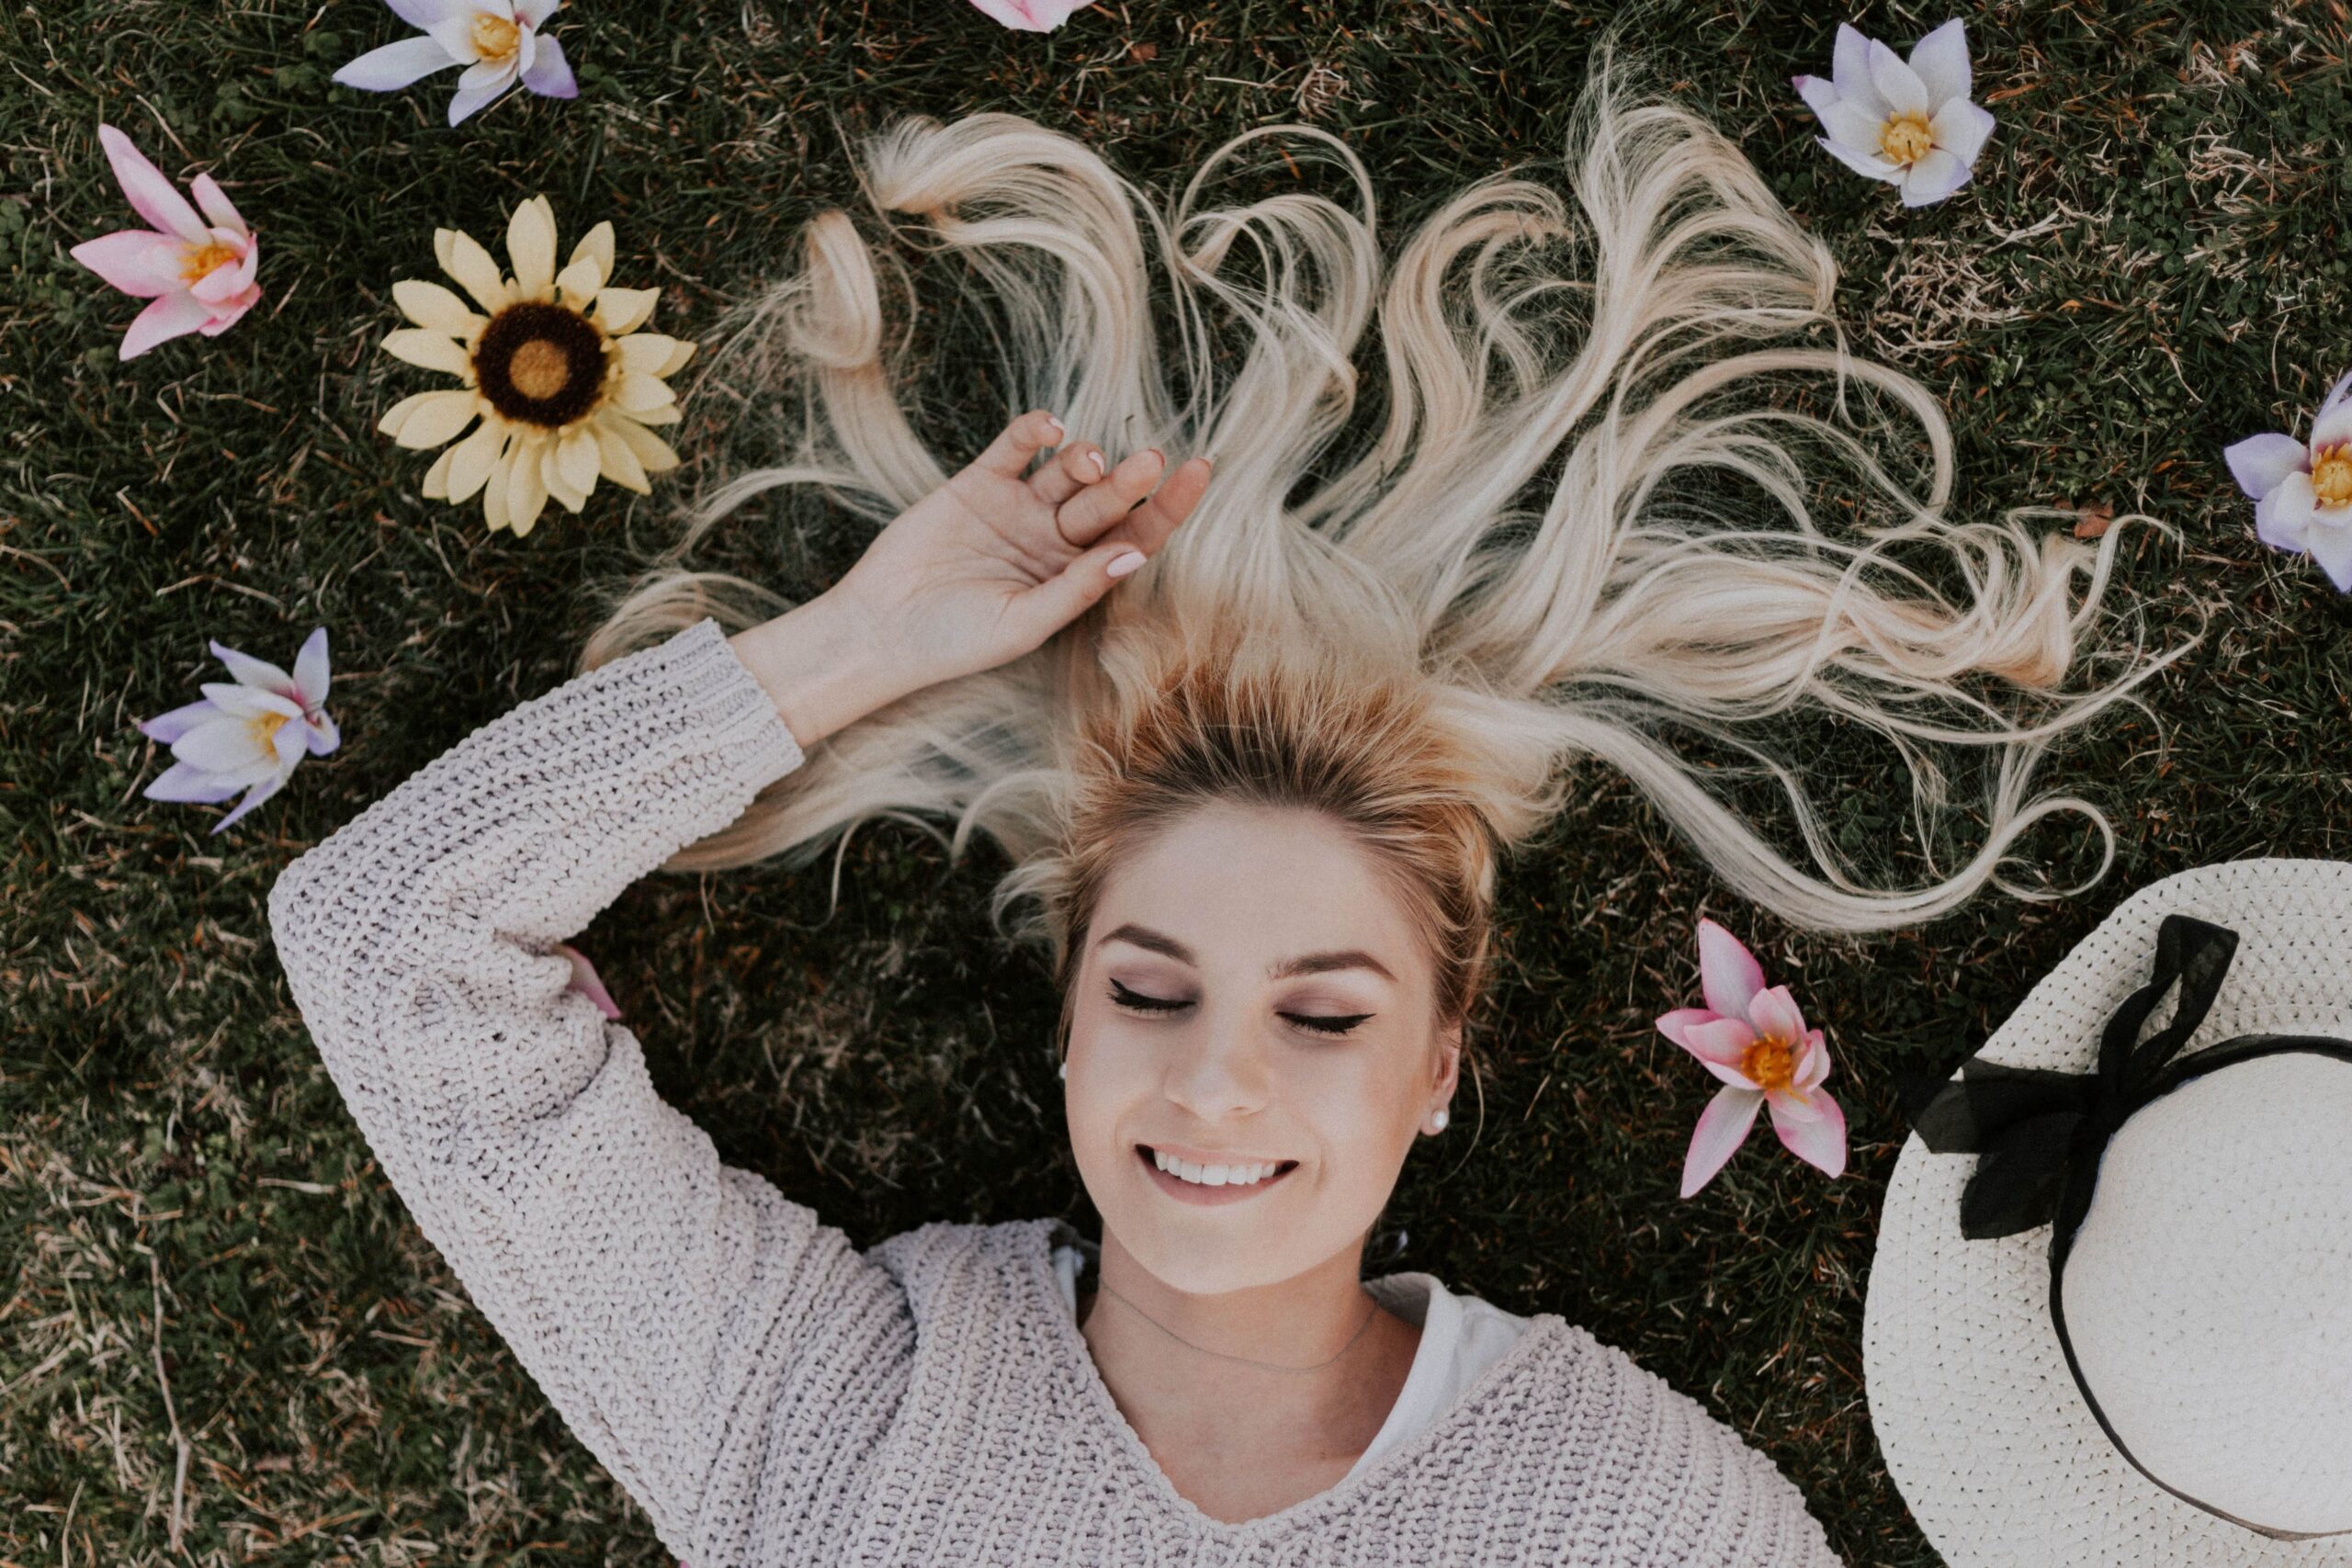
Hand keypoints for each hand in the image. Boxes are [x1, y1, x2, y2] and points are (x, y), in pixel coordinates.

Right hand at [832, 410, 1211, 692]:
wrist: (881, 629)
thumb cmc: (957, 641)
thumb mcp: (1024, 623)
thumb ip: (1078, 588)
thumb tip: (1136, 552)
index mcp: (1076, 575)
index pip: (1136, 534)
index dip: (1169, 506)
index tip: (1198, 472)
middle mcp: (1054, 538)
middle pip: (1106, 502)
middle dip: (1129, 482)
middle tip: (1150, 462)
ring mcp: (1018, 507)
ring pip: (1066, 471)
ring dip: (1084, 458)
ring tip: (1088, 461)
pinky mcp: (977, 483)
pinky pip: (1014, 448)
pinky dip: (1034, 432)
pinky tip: (1050, 429)